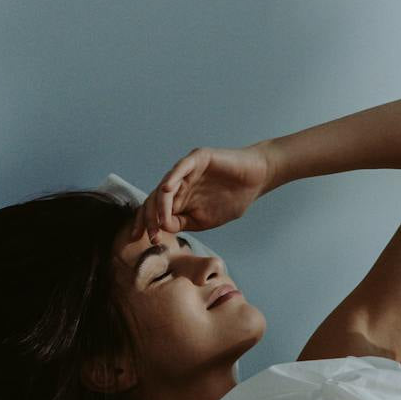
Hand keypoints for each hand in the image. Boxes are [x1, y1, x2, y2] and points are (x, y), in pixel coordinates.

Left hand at [129, 144, 273, 242]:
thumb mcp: (203, 219)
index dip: (147, 224)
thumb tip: (162, 228)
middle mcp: (178, 184)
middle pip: (154, 199)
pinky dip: (172, 178)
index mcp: (178, 199)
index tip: (144, 241)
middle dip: (149, 219)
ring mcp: (186, 170)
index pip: (154, 210)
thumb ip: (183, 223)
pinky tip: (166, 190)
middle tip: (150, 236)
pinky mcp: (197, 159)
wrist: (256, 179)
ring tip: (159, 221)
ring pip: (164, 186)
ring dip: (159, 205)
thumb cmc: (232, 199)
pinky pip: (180, 168)